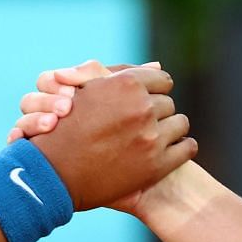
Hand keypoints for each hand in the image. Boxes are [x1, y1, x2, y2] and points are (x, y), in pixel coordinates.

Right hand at [33, 66, 194, 210]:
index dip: (151, 91)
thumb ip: (122, 74)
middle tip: (139, 125)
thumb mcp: (88, 91)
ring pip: (180, 124)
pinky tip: (163, 152)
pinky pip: (187, 148)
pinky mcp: (157, 166)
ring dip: (168, 130)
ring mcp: (151, 138)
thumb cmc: (65, 128)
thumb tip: (158, 66)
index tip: (141, 102)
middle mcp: (142, 108)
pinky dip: (179, 149)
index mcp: (126, 85)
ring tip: (150, 138)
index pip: (161, 80)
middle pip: (168, 103)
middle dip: (156, 112)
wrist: (54, 174)